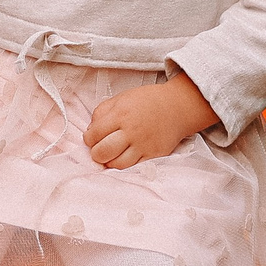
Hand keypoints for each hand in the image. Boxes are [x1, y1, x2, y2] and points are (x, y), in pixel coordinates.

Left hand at [84, 75, 217, 168]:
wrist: (177, 107)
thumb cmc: (146, 101)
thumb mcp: (120, 98)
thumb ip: (101, 112)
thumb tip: (90, 131)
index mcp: (120, 114)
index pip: (94, 134)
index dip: (88, 138)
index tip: (91, 137)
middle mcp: (131, 131)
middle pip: (102, 152)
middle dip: (95, 153)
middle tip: (99, 149)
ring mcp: (143, 145)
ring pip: (117, 164)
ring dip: (109, 161)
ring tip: (110, 155)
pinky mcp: (153, 155)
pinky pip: (133, 167)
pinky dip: (124, 165)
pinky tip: (123, 157)